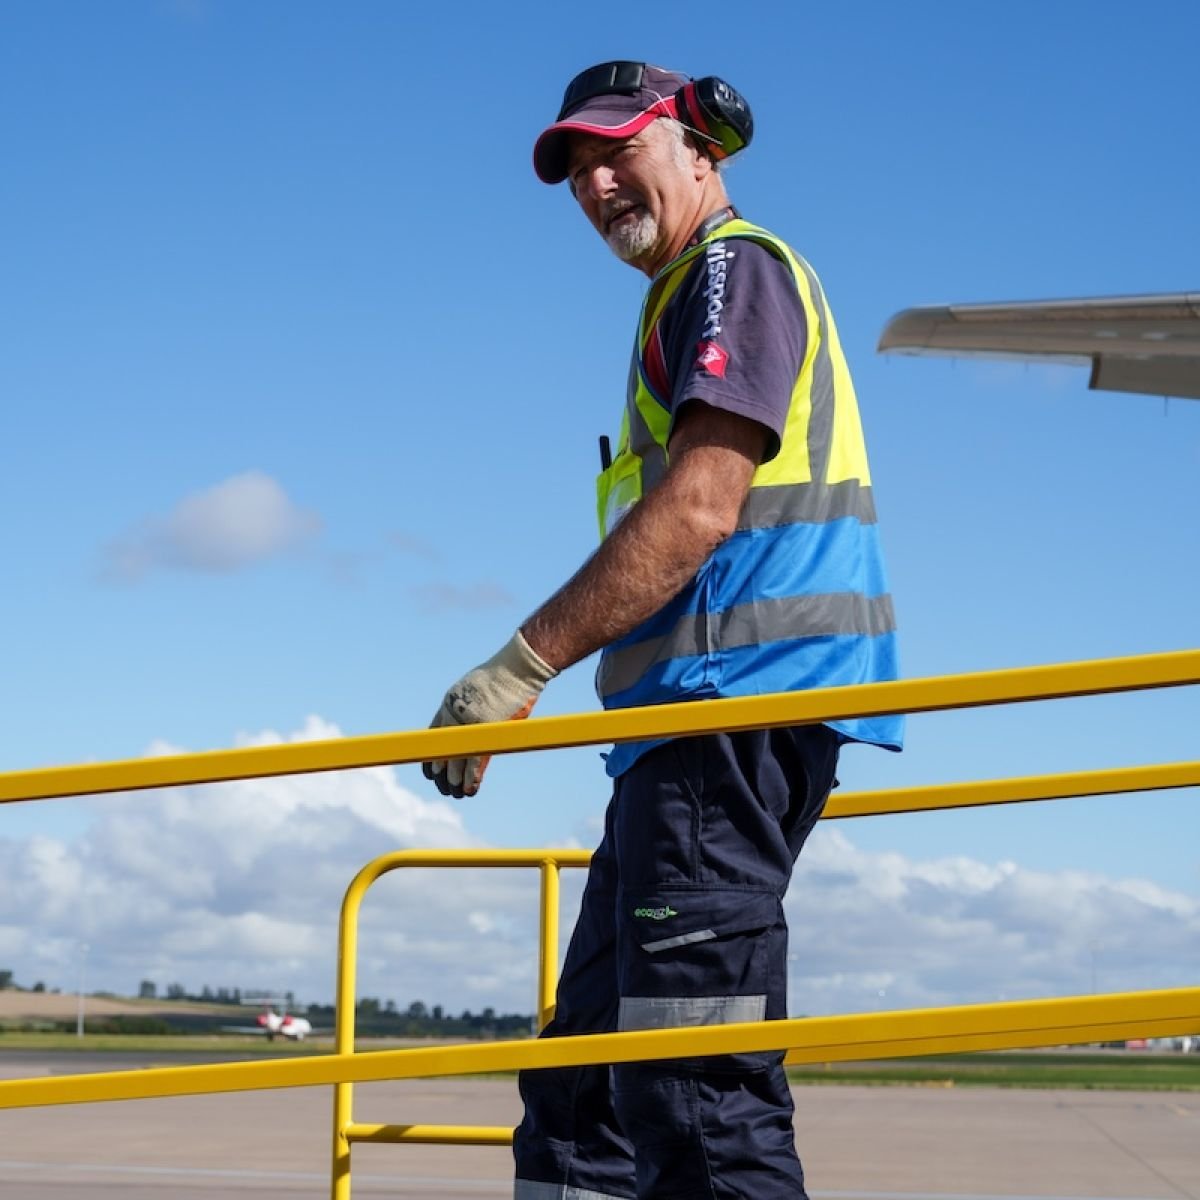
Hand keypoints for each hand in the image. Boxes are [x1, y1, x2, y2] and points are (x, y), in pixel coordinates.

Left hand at [422, 630, 556, 797]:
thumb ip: (472, 706)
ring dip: (454, 780)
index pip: (433, 735)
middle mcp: (453, 713)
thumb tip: (477, 717)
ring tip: (455, 792)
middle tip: (444, 786)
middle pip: (440, 750)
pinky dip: (471, 778)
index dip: (432, 754)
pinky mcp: (484, 731)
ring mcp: (467, 723)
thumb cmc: (506, 675)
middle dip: (441, 772)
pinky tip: (469, 790)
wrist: (518, 667)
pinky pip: (473, 761)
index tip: (432, 769)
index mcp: (450, 702)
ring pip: (454, 760)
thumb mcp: (479, 689)